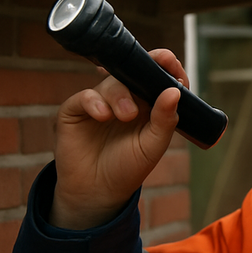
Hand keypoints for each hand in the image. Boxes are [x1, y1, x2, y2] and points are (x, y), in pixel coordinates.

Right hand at [49, 49, 186, 229]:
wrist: (97, 191)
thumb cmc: (128, 168)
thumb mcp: (152, 146)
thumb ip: (165, 120)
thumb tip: (175, 91)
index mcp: (147, 104)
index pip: (156, 77)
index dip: (164, 66)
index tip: (169, 61)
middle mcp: (124, 98)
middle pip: (133, 73)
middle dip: (142, 73)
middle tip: (149, 82)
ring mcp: (99, 102)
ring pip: (111, 82)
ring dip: (120, 95)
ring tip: (126, 115)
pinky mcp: (76, 109)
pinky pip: (85, 96)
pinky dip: (95, 102)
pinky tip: (102, 116)